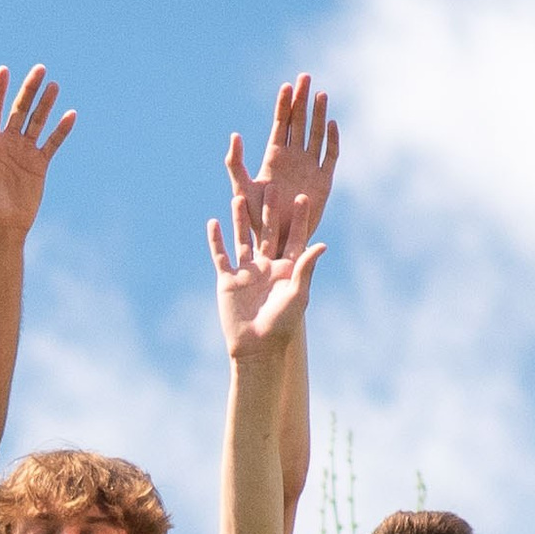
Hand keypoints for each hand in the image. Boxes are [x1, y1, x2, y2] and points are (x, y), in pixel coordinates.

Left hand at [0, 64, 76, 238]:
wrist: (3, 226)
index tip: (4, 70)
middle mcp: (7, 143)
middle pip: (18, 110)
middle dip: (29, 90)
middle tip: (40, 69)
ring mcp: (24, 152)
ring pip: (37, 121)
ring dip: (45, 104)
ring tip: (54, 85)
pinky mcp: (39, 163)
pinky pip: (52, 142)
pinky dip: (61, 129)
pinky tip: (70, 115)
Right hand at [210, 189, 324, 360]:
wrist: (255, 347)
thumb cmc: (281, 324)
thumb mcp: (298, 294)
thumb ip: (305, 268)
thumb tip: (321, 244)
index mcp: (287, 268)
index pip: (293, 238)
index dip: (298, 219)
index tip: (302, 198)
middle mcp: (266, 266)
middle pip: (267, 232)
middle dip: (269, 210)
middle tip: (271, 186)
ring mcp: (246, 272)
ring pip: (242, 239)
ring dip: (241, 219)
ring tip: (239, 197)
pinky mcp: (227, 280)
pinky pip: (220, 255)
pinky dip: (216, 240)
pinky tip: (213, 222)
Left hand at [227, 73, 338, 255]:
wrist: (278, 238)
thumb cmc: (256, 217)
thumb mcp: (241, 189)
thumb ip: (235, 163)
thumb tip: (234, 135)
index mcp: (273, 157)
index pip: (280, 124)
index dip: (283, 105)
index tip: (286, 85)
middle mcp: (293, 158)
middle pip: (299, 122)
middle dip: (301, 100)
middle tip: (305, 76)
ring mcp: (309, 166)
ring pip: (315, 133)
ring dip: (318, 113)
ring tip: (320, 93)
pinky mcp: (324, 179)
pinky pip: (330, 155)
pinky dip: (332, 139)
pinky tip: (332, 123)